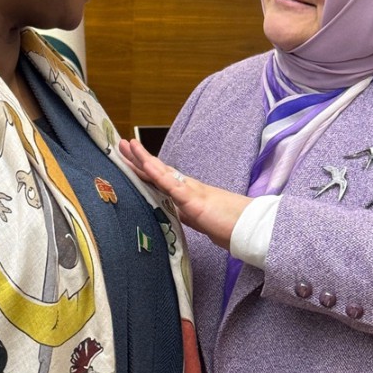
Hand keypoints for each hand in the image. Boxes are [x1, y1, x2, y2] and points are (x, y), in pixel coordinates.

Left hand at [119, 138, 250, 250]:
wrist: (251, 228)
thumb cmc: (232, 226)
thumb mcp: (203, 222)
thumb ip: (188, 217)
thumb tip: (175, 217)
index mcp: (189, 194)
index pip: (163, 178)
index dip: (146, 168)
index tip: (132, 159)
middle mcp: (188, 188)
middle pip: (158, 170)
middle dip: (138, 158)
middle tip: (121, 144)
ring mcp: (191, 192)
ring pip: (161, 172)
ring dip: (143, 159)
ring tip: (127, 146)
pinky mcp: (194, 200)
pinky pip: (171, 185)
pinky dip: (157, 174)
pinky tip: (145, 165)